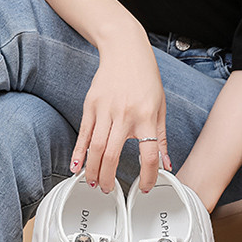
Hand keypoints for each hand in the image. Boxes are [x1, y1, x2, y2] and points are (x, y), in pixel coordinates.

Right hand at [70, 31, 170, 192]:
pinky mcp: (91, 106)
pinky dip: (79, 152)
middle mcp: (125, 115)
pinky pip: (84, 134)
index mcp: (146, 117)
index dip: (148, 175)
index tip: (145, 187)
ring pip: (96, 148)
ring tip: (92, 182)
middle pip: (113, 155)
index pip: (149, 153)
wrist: (125, 50)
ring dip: (92, 169)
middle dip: (109, 177)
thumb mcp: (159, 107)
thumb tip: (166, 164)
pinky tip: (76, 166)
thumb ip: (160, 139)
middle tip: (107, 190)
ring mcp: (105, 110)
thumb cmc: (144, 78)